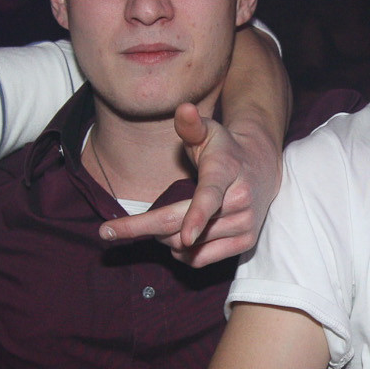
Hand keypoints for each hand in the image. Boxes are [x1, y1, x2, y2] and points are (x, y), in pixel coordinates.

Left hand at [98, 103, 281, 266]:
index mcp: (226, 172)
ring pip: (187, 246)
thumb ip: (190, 124)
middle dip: (141, 229)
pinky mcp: (244, 243)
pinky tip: (180, 237)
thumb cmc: (224, 150)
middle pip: (183, 226)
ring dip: (165, 237)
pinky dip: (182, 252)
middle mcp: (240, 201)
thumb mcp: (208, 131)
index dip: (196, 218)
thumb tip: (183, 108)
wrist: (262, 170)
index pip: (210, 197)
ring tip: (163, 220)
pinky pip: (200, 260)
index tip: (185, 237)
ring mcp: (245, 225)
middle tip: (108, 231)